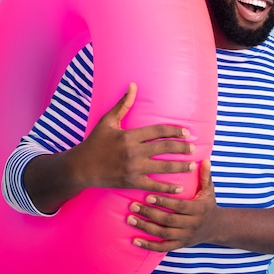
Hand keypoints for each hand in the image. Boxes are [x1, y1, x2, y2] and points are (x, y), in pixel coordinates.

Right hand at [68, 82, 195, 193]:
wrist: (81, 168)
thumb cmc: (95, 142)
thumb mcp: (107, 121)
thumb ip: (123, 104)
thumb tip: (133, 85)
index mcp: (129, 135)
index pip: (158, 131)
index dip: (174, 131)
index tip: (187, 133)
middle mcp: (133, 152)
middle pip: (164, 148)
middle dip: (181, 148)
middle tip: (193, 148)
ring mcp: (133, 168)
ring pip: (162, 167)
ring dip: (180, 166)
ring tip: (192, 164)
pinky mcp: (131, 182)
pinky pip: (153, 185)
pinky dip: (167, 188)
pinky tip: (179, 188)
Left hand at [126, 159, 220, 251]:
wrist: (215, 227)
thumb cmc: (208, 204)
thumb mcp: (209, 190)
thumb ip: (205, 175)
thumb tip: (204, 159)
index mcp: (198, 210)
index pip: (179, 206)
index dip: (163, 202)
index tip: (148, 195)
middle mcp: (192, 224)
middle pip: (168, 220)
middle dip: (149, 213)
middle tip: (133, 205)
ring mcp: (185, 236)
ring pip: (163, 234)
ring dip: (145, 227)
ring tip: (130, 219)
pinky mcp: (180, 245)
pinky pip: (162, 248)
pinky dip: (148, 246)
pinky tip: (135, 241)